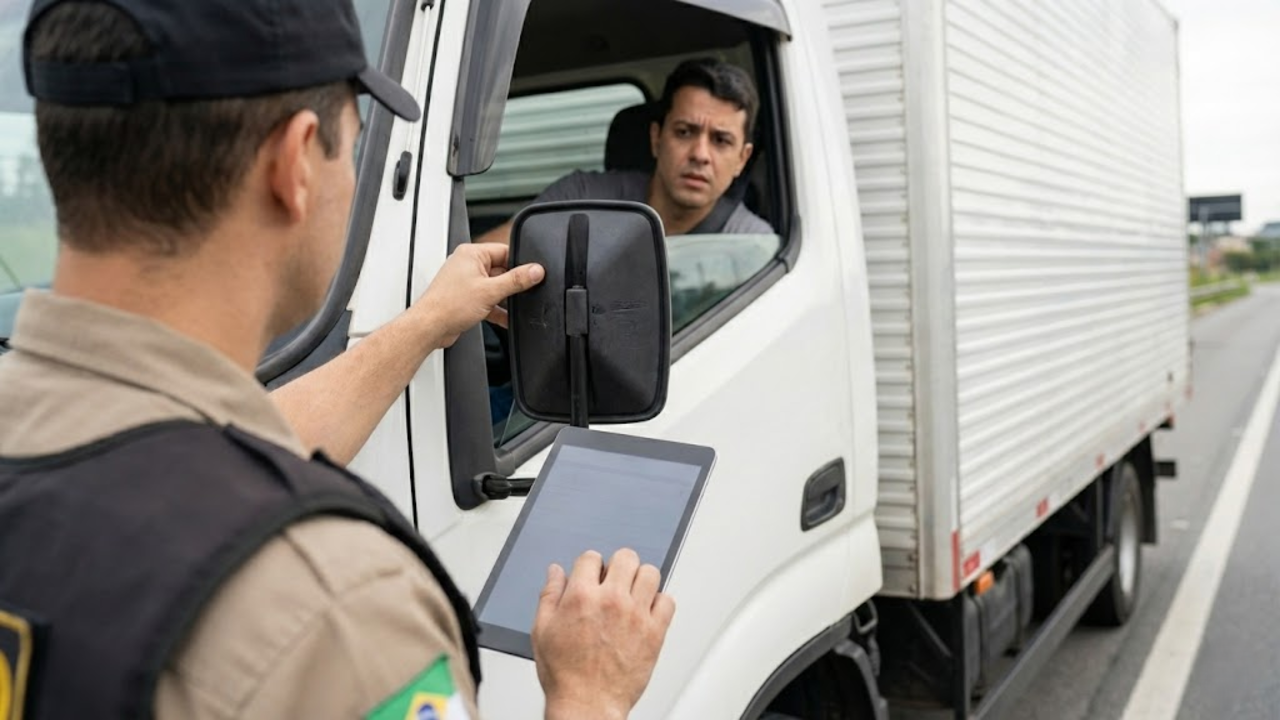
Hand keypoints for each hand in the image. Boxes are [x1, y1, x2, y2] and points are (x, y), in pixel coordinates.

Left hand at [414, 243, 543, 348]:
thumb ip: (516, 280)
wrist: (430, 327)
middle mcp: (468, 265)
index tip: (534, 273)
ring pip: (495, 287)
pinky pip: (488, 300)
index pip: (504, 251)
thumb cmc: (448, 305)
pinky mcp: (466, 298)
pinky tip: (505, 318)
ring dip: (504, 299)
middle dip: (511, 284)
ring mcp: (467, 282)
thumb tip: (535, 271)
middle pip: (501, 270)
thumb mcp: (490, 291)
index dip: (520, 263)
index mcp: (471, 254)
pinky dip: (497, 309)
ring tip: (510, 307)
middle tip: (521, 293)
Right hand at [533, 549, 675, 719]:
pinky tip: (646, 612)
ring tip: (632, 594)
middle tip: (614, 582)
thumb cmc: (565, 674)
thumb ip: (549, 595)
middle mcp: (611, 601)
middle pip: (626, 557)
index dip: (590, 566)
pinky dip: (660, 603)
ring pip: (650, 573)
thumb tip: (556, 572)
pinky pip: (668, 602)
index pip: (592, 557)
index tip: (592, 576)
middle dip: (618, 566)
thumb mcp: (542, 630)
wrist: (587, 705)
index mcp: (581, 596)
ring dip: (641, 580)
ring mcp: (636, 615)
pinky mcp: (655, 633)